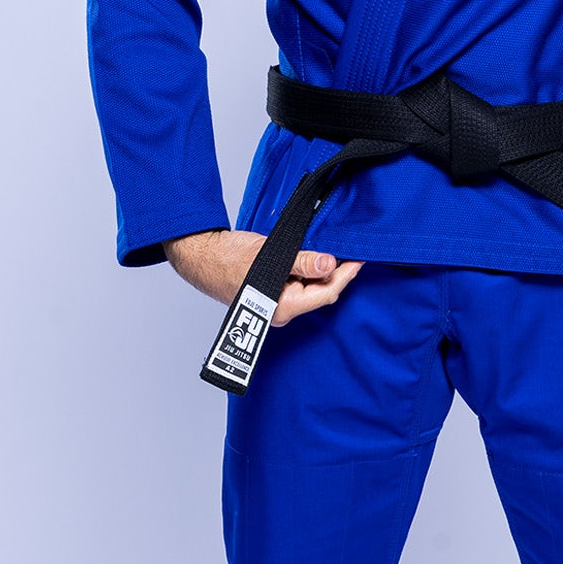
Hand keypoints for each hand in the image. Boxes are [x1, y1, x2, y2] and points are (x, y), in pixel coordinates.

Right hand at [163, 229, 362, 327]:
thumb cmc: (227, 258)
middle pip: (321, 293)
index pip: (326, 293)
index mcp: (282, 307)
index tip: (360, 259)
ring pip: (311, 290)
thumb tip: (328, 263)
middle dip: (337, 273)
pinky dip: (309, 272)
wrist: (202, 256)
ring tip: (334, 251)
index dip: (346, 275)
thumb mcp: (270, 255)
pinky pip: (299, 286)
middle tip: (351, 251)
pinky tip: (314, 259)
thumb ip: (301, 261)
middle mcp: (282, 312)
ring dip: (322, 272)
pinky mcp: (273, 297)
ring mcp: (277, 306)